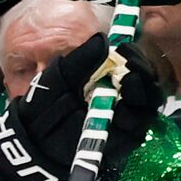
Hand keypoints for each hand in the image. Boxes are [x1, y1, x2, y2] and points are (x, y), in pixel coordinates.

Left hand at [0, 34, 159, 180]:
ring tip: (128, 83)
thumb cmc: (45, 102)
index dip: (134, 55)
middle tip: (131, 67)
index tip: (125, 49)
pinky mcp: (123, 141)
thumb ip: (80, 59)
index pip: (134, 64)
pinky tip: (122, 113)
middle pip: (148, 83)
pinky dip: (133, 121)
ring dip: (142, 94)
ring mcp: (125, 119)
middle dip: (143, 73)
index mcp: (110, 77)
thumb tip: (101, 39)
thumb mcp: (59, 76)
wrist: (32, 139)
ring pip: (148, 106)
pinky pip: (137, 131)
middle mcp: (123, 96)